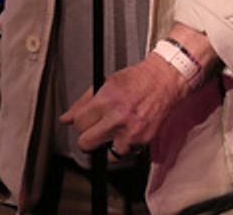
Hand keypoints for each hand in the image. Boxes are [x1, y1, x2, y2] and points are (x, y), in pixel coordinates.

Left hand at [60, 53, 186, 155]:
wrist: (166, 79)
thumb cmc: (139, 78)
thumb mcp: (107, 82)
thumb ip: (84, 102)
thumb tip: (66, 118)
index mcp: (106, 101)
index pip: (77, 124)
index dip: (81, 122)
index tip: (86, 121)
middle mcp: (117, 118)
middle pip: (86, 143)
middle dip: (89, 137)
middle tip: (97, 129)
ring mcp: (131, 131)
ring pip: (106, 154)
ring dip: (109, 144)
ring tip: (116, 131)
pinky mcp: (143, 140)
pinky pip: (126, 152)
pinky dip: (126, 145)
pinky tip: (129, 131)